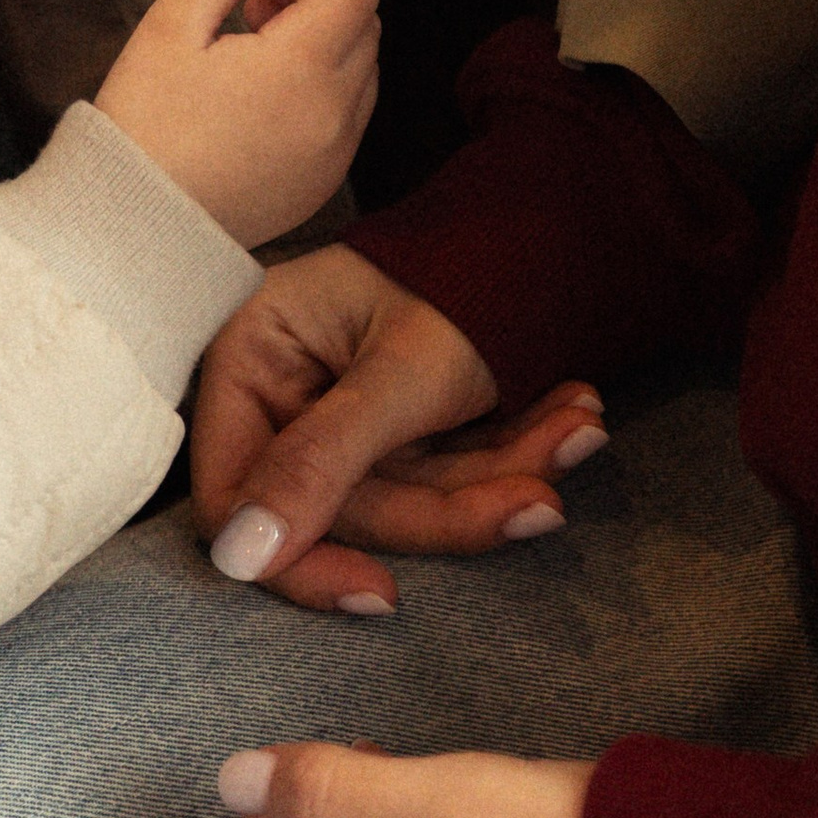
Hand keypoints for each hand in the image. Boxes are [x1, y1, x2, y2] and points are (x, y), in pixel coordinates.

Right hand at [95, 0, 378, 250]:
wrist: (135, 227)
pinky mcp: (320, 185)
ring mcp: (333, 157)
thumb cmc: (145, 124)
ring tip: (258, 29)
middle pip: (363, 26)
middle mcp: (334, 115)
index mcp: (302, 69)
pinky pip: (347, 115)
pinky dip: (325, 80)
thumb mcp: (169, 25)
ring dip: (326, 34)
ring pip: (360, 70)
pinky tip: (267, 81)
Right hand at [193, 248, 607, 610]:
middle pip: (344, 509)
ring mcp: (346, 419)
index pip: (236, 496)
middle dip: (455, 502)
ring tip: (581, 428)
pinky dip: (514, 456)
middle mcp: (286, 394)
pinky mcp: (402, 436)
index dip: (300, 557)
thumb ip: (322, 463)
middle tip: (543, 498)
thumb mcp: (398, 372)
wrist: (534, 224)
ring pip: (411, 500)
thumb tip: (237, 560)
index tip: (382, 593)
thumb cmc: (451, 273)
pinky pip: (449, 477)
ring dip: (504, 472)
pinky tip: (572, 418)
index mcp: (252, 360)